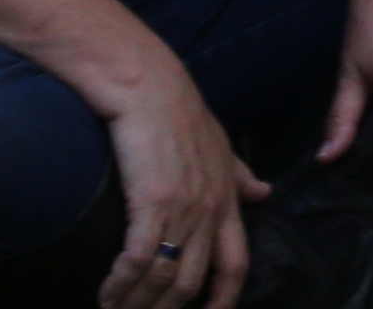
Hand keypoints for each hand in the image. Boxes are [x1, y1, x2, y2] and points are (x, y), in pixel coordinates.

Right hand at [96, 44, 264, 308]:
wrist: (149, 85)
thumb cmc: (179, 113)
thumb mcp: (221, 145)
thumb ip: (240, 176)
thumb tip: (265, 194)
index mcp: (228, 200)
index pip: (236, 264)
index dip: (225, 300)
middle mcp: (211, 210)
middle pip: (194, 283)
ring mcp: (184, 207)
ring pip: (165, 278)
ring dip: (138, 305)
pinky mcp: (152, 201)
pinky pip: (138, 259)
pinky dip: (121, 285)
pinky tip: (107, 297)